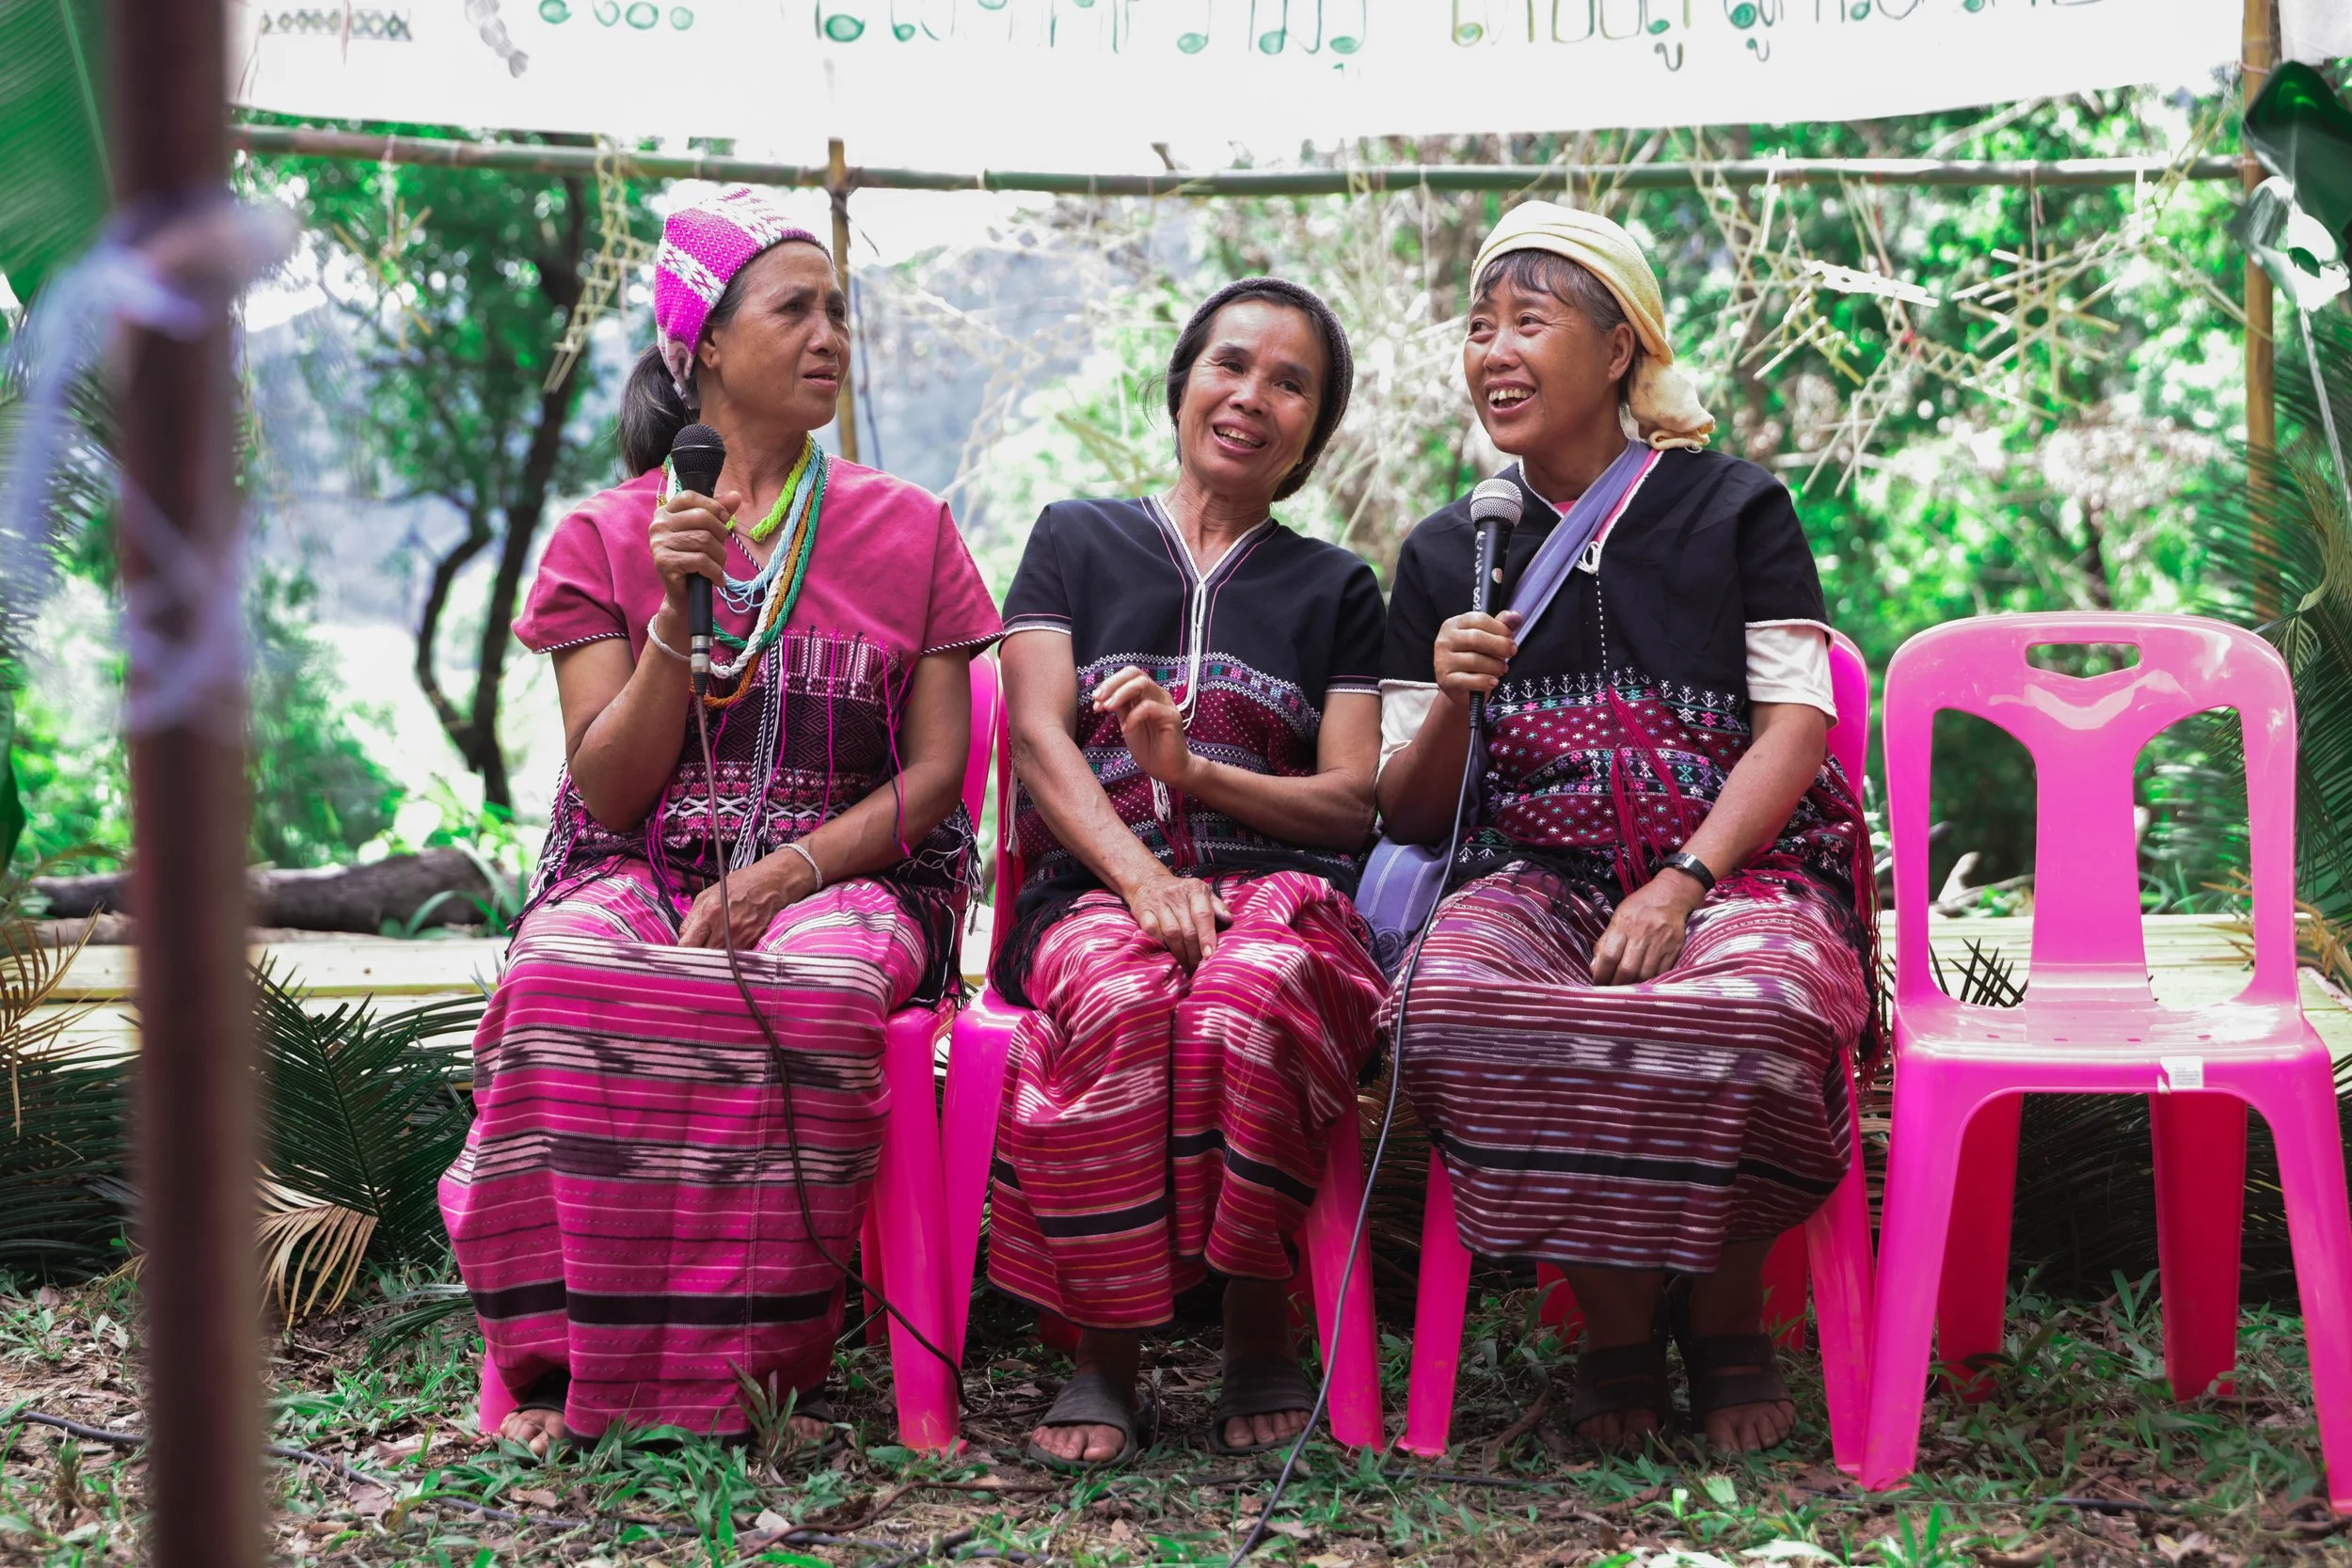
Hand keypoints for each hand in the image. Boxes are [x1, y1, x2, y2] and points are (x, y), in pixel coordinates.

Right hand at [650, 486, 742, 618]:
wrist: (684, 595)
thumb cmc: (695, 560)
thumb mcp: (708, 532)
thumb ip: (719, 512)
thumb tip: (736, 496)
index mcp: (665, 513)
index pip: (689, 496)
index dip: (713, 506)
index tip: (724, 520)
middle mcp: (658, 525)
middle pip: (701, 517)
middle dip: (720, 535)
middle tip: (720, 551)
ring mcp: (659, 543)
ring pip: (704, 540)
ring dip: (719, 556)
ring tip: (718, 567)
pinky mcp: (664, 562)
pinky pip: (701, 560)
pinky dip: (715, 571)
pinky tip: (716, 578)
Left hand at [677, 850, 817, 949]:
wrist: (770, 885)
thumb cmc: (738, 886)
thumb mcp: (707, 894)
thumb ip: (692, 917)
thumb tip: (684, 937)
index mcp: (709, 913)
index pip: (687, 944)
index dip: (682, 950)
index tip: (681, 951)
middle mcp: (724, 928)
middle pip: (702, 955)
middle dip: (697, 955)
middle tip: (696, 951)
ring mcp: (740, 938)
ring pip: (718, 959)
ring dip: (713, 956)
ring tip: (713, 948)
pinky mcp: (751, 943)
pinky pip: (734, 957)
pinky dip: (728, 955)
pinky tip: (728, 945)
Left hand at [1094, 666, 1193, 788]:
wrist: (1166, 769)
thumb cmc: (1148, 747)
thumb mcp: (1127, 723)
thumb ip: (1119, 707)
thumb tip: (1101, 696)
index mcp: (1147, 694)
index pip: (1129, 674)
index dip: (1110, 682)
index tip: (1095, 699)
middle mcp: (1158, 695)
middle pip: (1135, 674)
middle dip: (1112, 684)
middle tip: (1098, 699)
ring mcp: (1166, 704)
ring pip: (1143, 685)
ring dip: (1120, 694)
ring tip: (1108, 709)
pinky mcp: (1171, 717)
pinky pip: (1149, 707)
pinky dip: (1133, 716)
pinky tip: (1126, 729)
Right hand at [1121, 869, 1230, 969]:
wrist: (1148, 882)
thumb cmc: (1182, 894)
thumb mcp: (1202, 894)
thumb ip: (1217, 906)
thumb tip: (1229, 919)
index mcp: (1195, 889)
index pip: (1203, 915)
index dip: (1207, 937)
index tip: (1209, 955)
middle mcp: (1176, 894)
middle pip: (1188, 929)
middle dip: (1194, 952)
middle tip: (1199, 966)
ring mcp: (1158, 903)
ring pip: (1171, 934)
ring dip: (1180, 953)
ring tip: (1186, 965)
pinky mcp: (1142, 911)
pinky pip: (1153, 933)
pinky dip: (1161, 946)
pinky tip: (1168, 954)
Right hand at [1432, 609, 1523, 706]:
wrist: (1460, 687)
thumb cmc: (1476, 658)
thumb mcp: (1488, 638)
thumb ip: (1502, 626)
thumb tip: (1516, 616)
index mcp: (1454, 624)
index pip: (1479, 619)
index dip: (1499, 628)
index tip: (1510, 637)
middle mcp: (1444, 640)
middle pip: (1475, 638)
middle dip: (1500, 646)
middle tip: (1511, 653)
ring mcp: (1442, 660)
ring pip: (1474, 660)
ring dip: (1495, 665)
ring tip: (1502, 669)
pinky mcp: (1445, 680)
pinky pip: (1470, 680)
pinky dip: (1485, 681)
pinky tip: (1493, 682)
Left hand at [1589, 867, 1706, 985]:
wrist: (1671, 895)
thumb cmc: (1640, 906)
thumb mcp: (1617, 917)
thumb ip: (1605, 942)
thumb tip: (1594, 968)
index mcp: (1624, 924)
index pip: (1609, 955)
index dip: (1601, 974)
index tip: (1597, 983)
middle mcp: (1642, 934)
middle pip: (1627, 969)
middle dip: (1616, 985)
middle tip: (1610, 991)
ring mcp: (1660, 943)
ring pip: (1644, 974)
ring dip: (1632, 986)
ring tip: (1625, 990)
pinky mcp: (1674, 949)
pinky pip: (1661, 972)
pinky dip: (1650, 981)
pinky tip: (1642, 983)